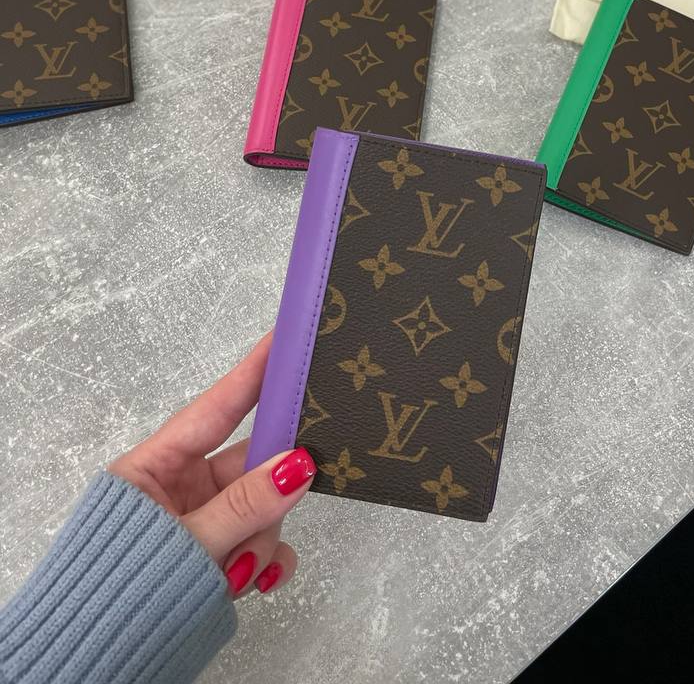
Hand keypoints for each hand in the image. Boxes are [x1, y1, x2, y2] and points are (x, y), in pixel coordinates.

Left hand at [108, 333, 315, 598]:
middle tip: (302, 477)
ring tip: (246, 569)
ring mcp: (202, 521)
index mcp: (155, 466)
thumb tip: (298, 465)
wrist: (92, 664)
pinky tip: (262, 579)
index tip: (286, 339)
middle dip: (272, 484)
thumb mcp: (186, 542)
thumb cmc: (117, 591)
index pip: (216, 407)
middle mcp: (180, 487)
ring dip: (264, 536)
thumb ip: (244, 505)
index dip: (253, 373)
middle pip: (249, 464)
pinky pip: (259, 544)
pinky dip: (267, 560)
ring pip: (261, 506)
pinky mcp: (218, 554)